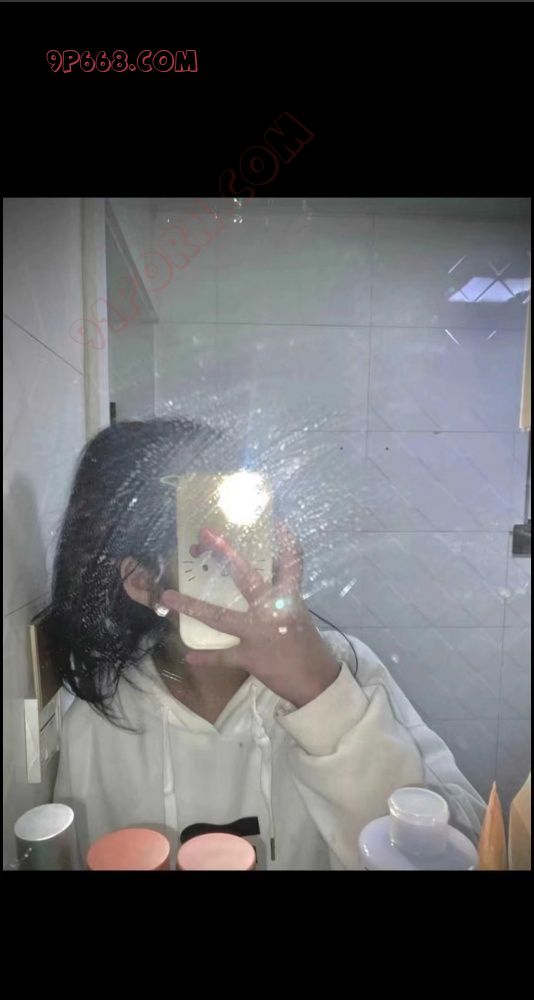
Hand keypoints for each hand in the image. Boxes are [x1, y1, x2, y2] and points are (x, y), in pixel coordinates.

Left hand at [161, 524, 339, 707]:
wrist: (313, 679)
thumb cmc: (305, 643)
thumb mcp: (296, 613)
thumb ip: (277, 596)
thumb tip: (255, 580)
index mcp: (289, 598)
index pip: (290, 564)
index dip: (285, 543)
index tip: (276, 522)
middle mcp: (272, 611)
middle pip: (247, 578)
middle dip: (227, 555)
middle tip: (207, 535)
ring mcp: (258, 634)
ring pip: (219, 617)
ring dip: (192, 606)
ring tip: (168, 596)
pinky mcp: (250, 657)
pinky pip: (222, 657)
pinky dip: (205, 657)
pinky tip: (188, 655)